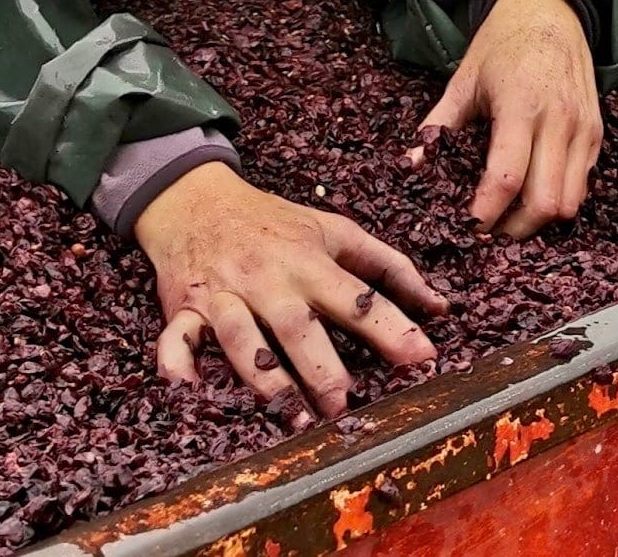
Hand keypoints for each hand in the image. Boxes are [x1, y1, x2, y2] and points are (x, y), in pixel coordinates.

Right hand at [134, 162, 447, 420]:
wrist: (195, 198)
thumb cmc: (273, 222)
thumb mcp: (331, 229)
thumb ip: (388, 266)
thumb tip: (442, 306)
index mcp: (307, 260)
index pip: (354, 296)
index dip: (390, 326)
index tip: (423, 357)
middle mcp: (266, 278)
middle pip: (295, 324)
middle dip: (321, 366)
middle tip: (346, 408)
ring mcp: (222, 294)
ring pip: (239, 335)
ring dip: (263, 376)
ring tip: (291, 418)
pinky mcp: (185, 308)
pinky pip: (175, 338)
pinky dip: (177, 364)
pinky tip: (188, 390)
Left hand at [409, 0, 601, 238]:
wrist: (549, 13)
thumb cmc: (500, 47)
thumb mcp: (463, 81)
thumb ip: (438, 125)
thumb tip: (413, 163)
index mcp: (519, 106)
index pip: (507, 176)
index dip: (487, 211)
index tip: (467, 228)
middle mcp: (558, 121)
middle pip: (544, 202)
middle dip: (515, 228)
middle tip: (488, 231)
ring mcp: (583, 129)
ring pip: (571, 201)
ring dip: (539, 219)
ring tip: (509, 217)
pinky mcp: (597, 134)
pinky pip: (583, 184)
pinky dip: (559, 198)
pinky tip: (532, 192)